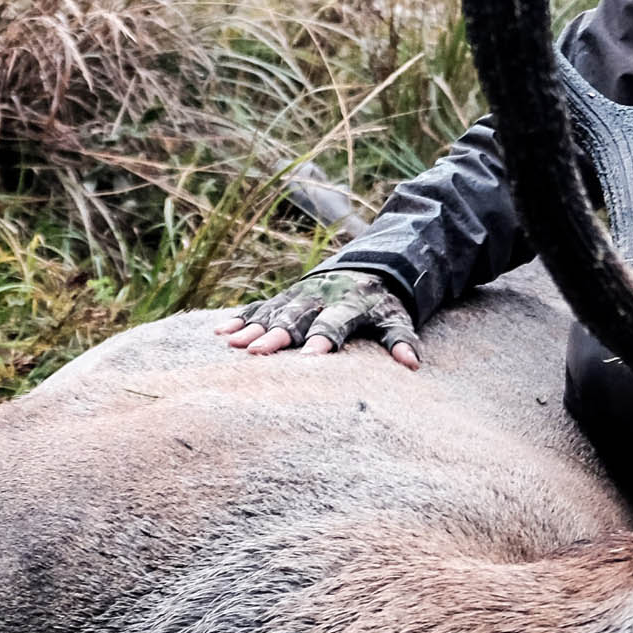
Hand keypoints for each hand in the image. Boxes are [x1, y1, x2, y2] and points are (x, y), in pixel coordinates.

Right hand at [216, 268, 420, 367]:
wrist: (366, 268)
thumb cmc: (380, 304)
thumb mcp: (396, 317)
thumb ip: (402, 339)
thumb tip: (411, 364)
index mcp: (349, 304)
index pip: (334, 324)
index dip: (323, 339)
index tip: (310, 357)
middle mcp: (319, 299)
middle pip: (295, 319)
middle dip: (276, 335)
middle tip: (257, 353)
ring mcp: (298, 297)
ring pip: (273, 312)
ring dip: (252, 328)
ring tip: (232, 345)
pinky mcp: (284, 298)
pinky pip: (258, 308)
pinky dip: (240, 319)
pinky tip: (221, 333)